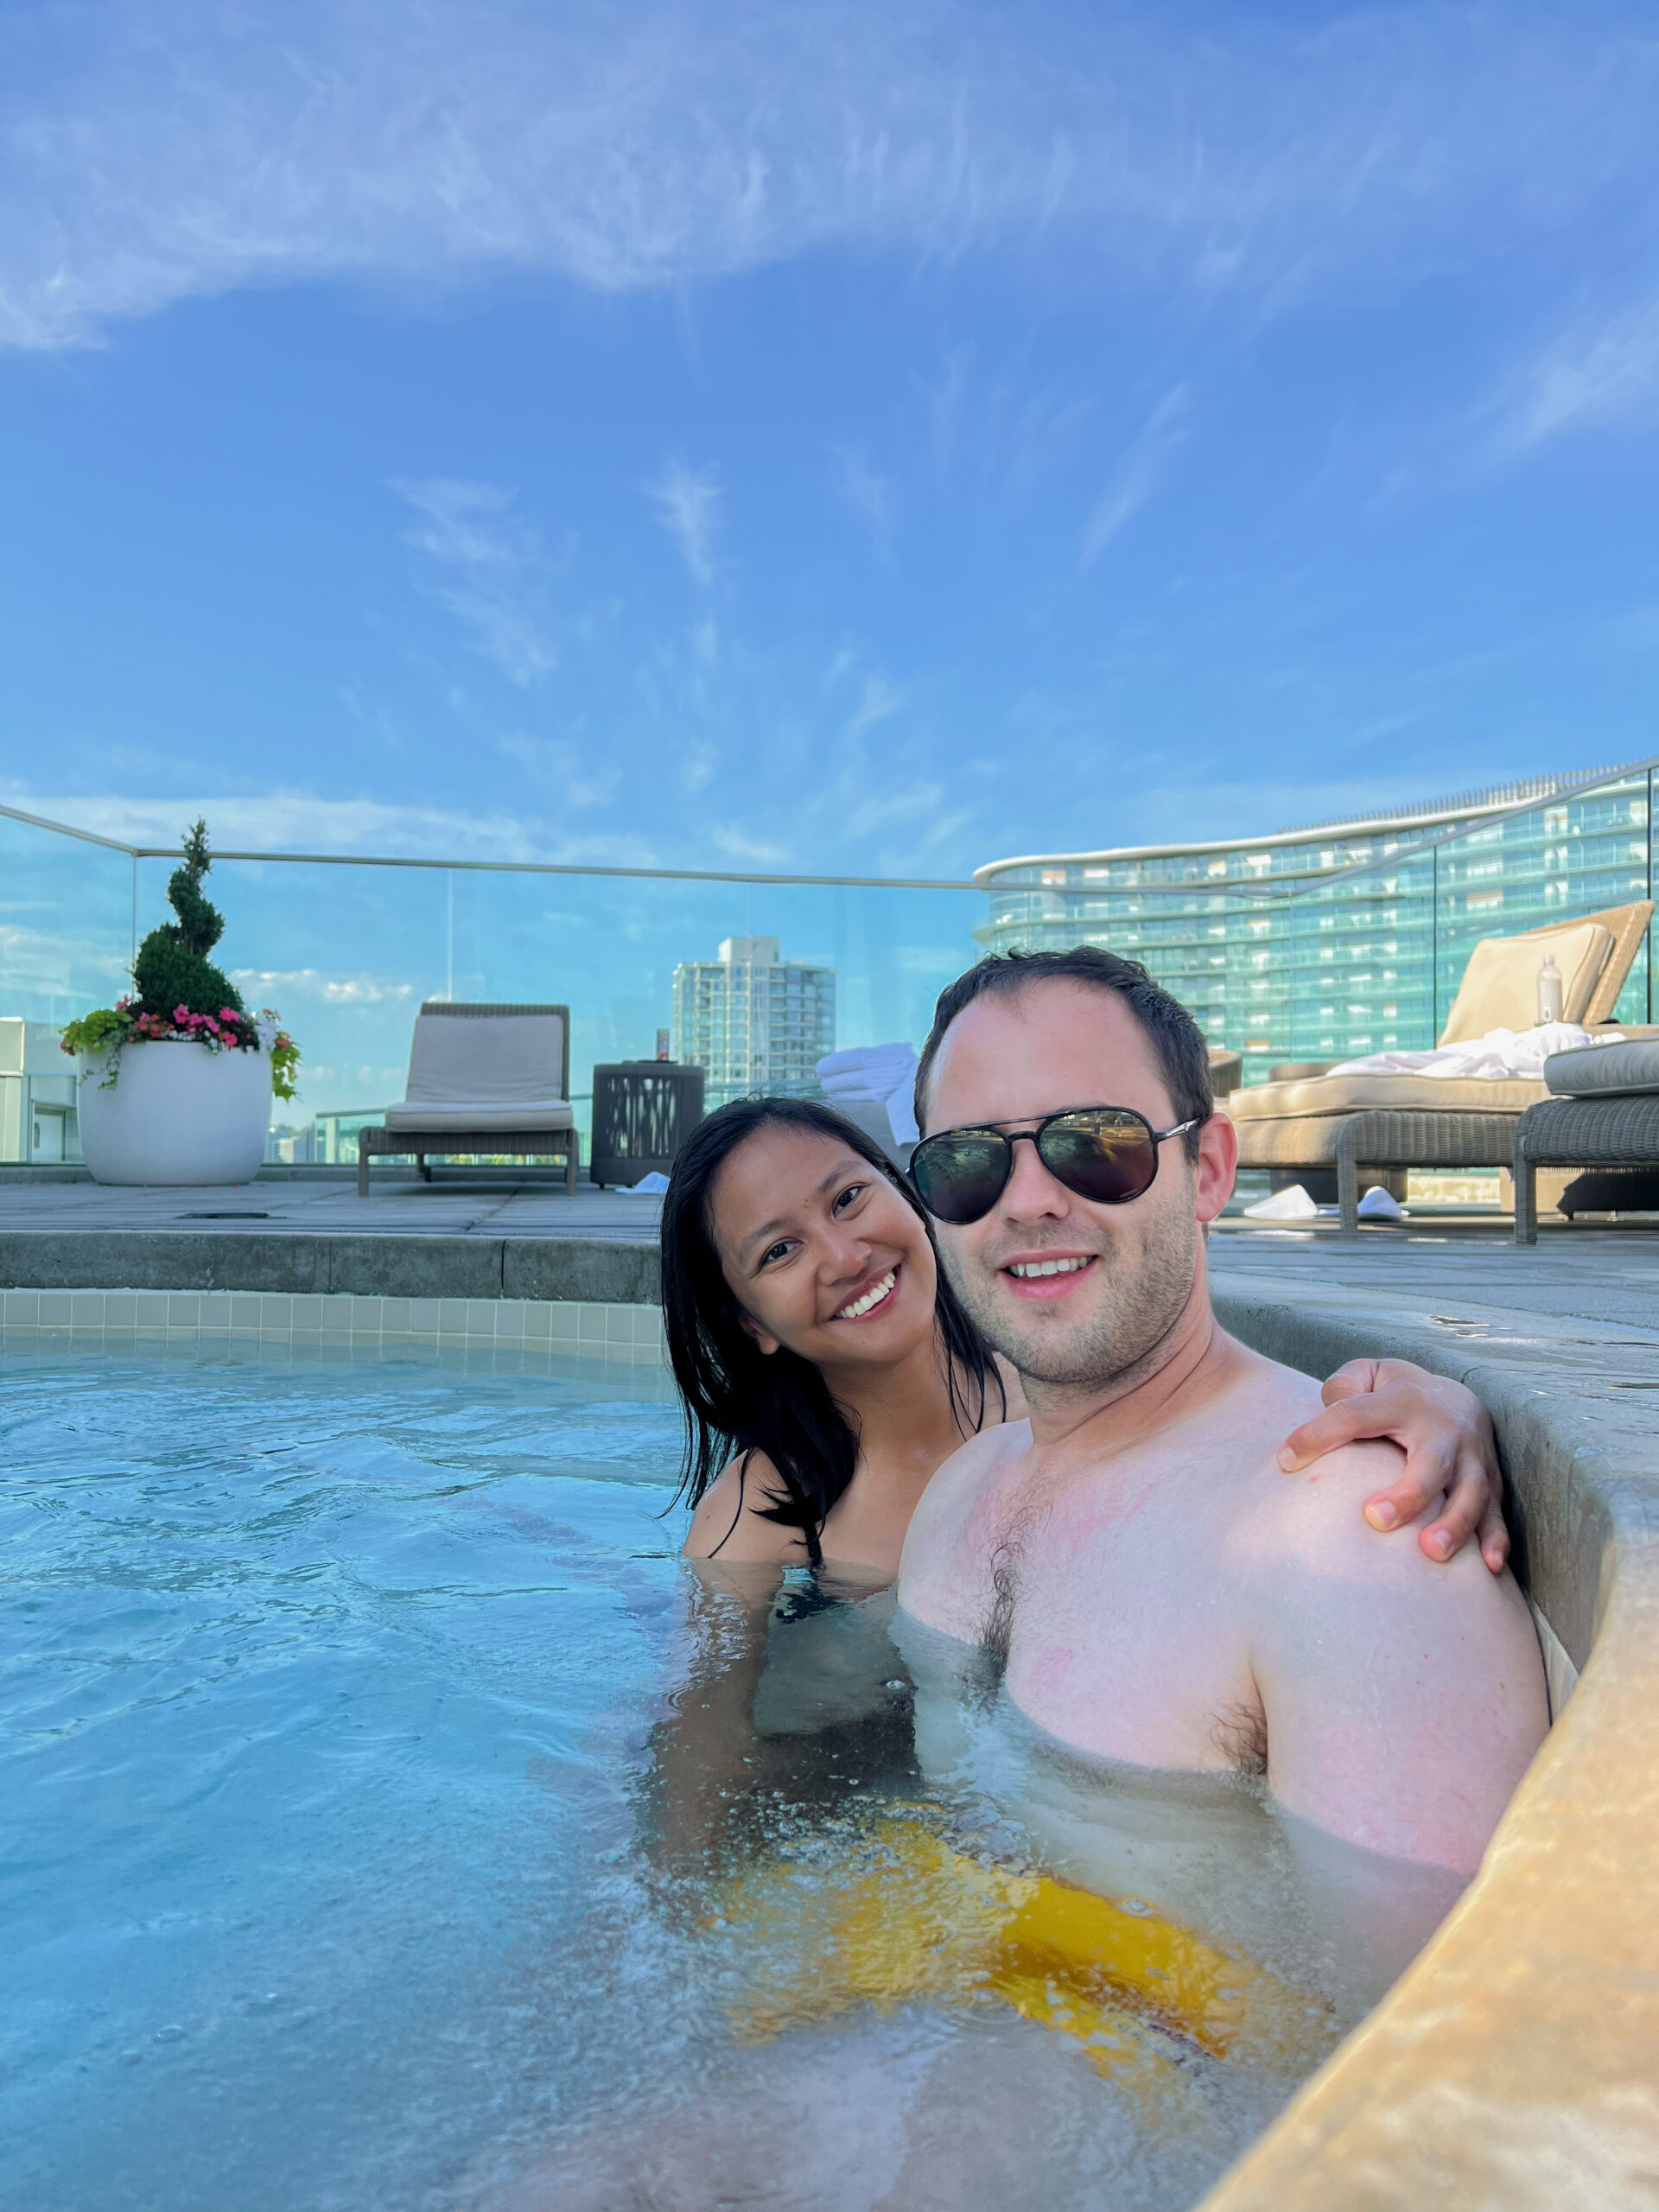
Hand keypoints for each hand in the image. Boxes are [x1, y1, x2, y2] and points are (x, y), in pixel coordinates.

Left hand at [1277, 1359, 1507, 1572]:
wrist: (1458, 1395)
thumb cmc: (1394, 1393)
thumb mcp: (1367, 1374)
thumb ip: (1342, 1386)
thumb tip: (1325, 1411)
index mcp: (1403, 1400)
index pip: (1354, 1415)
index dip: (1318, 1435)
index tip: (1285, 1461)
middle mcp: (1444, 1428)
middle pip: (1430, 1463)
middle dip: (1408, 1493)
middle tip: (1375, 1519)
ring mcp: (1473, 1457)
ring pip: (1472, 1493)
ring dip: (1454, 1524)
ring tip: (1430, 1552)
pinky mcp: (1492, 1482)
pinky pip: (1498, 1513)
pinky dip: (1496, 1538)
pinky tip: (1488, 1566)